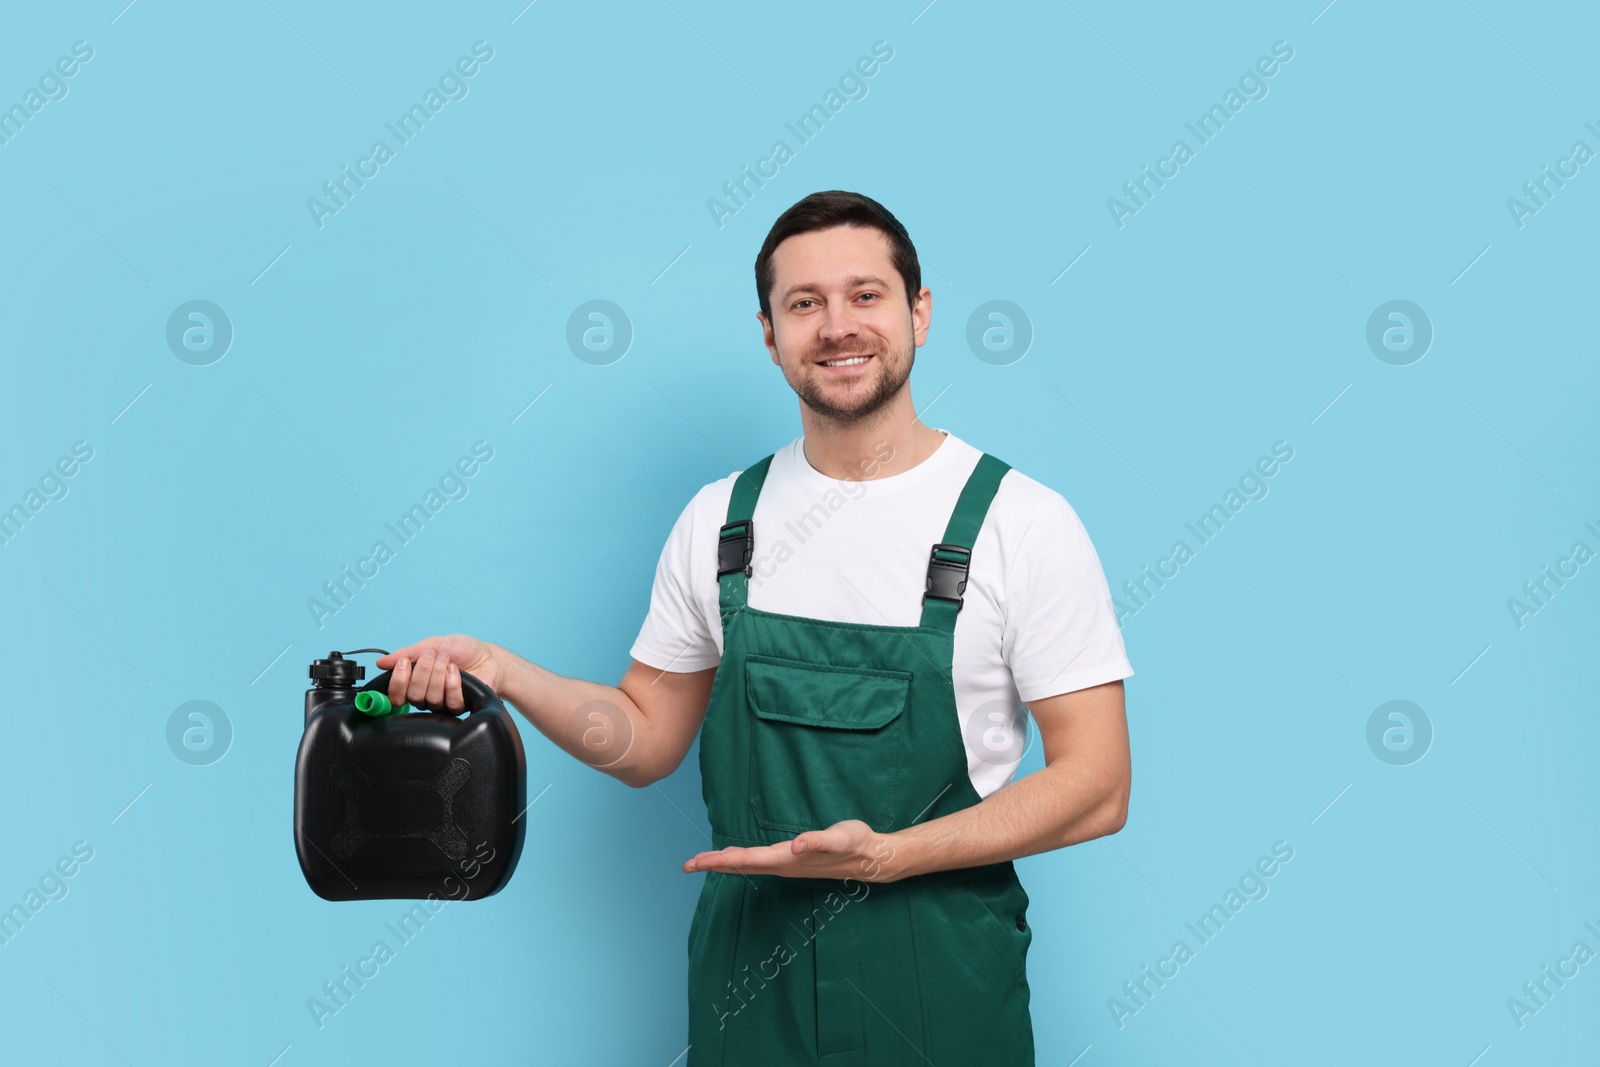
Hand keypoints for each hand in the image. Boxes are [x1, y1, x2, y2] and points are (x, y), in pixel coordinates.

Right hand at [376, 635, 501, 712]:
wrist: (487, 655)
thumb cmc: (461, 649)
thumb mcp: (431, 644)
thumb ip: (407, 654)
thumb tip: (381, 663)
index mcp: (415, 682)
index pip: (395, 695)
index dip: (397, 681)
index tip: (404, 663)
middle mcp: (425, 695)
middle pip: (412, 696)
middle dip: (422, 672)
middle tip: (433, 656)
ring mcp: (441, 703)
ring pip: (429, 699)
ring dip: (438, 674)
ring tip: (447, 660)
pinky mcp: (458, 707)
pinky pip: (449, 701)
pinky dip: (452, 683)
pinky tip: (456, 671)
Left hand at [682, 820, 898, 882]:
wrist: (872, 858)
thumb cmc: (856, 844)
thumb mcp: (840, 838)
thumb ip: (819, 841)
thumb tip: (798, 845)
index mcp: (789, 859)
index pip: (749, 860)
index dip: (722, 861)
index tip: (699, 863)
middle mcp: (784, 865)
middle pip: (743, 865)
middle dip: (715, 864)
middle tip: (688, 865)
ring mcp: (788, 865)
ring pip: (751, 865)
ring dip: (727, 863)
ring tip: (704, 862)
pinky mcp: (794, 861)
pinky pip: (761, 862)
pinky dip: (744, 859)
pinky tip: (735, 857)